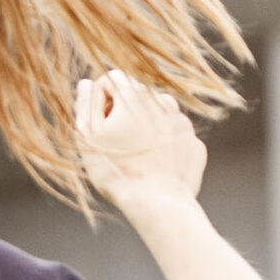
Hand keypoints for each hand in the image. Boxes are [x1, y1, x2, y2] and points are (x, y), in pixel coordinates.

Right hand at [78, 69, 205, 211]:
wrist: (157, 202)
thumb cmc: (115, 169)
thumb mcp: (87, 137)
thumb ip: (86, 104)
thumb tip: (86, 84)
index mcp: (133, 97)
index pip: (112, 78)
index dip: (99, 98)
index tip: (97, 123)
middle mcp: (162, 102)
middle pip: (136, 94)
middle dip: (122, 110)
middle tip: (113, 142)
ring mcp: (182, 123)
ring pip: (158, 113)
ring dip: (145, 124)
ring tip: (134, 154)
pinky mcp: (194, 143)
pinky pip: (174, 136)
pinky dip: (163, 144)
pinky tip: (153, 165)